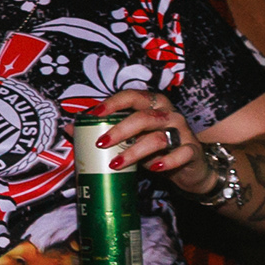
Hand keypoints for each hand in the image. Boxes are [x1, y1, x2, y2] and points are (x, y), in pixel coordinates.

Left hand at [93, 86, 208, 189]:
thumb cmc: (157, 150)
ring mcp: (182, 132)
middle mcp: (169, 114)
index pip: (133, 96)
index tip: (94, 115)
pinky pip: (181, 153)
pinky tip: (155, 168)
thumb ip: (108, 133)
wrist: (190, 169)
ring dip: (135, 151)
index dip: (114, 103)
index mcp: (153, 106)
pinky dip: (167, 161)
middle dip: (120, 129)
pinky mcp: (192, 151)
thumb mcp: (132, 140)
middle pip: (144, 116)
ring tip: (116, 163)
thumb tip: (71, 128)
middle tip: (101, 143)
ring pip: (158, 137)